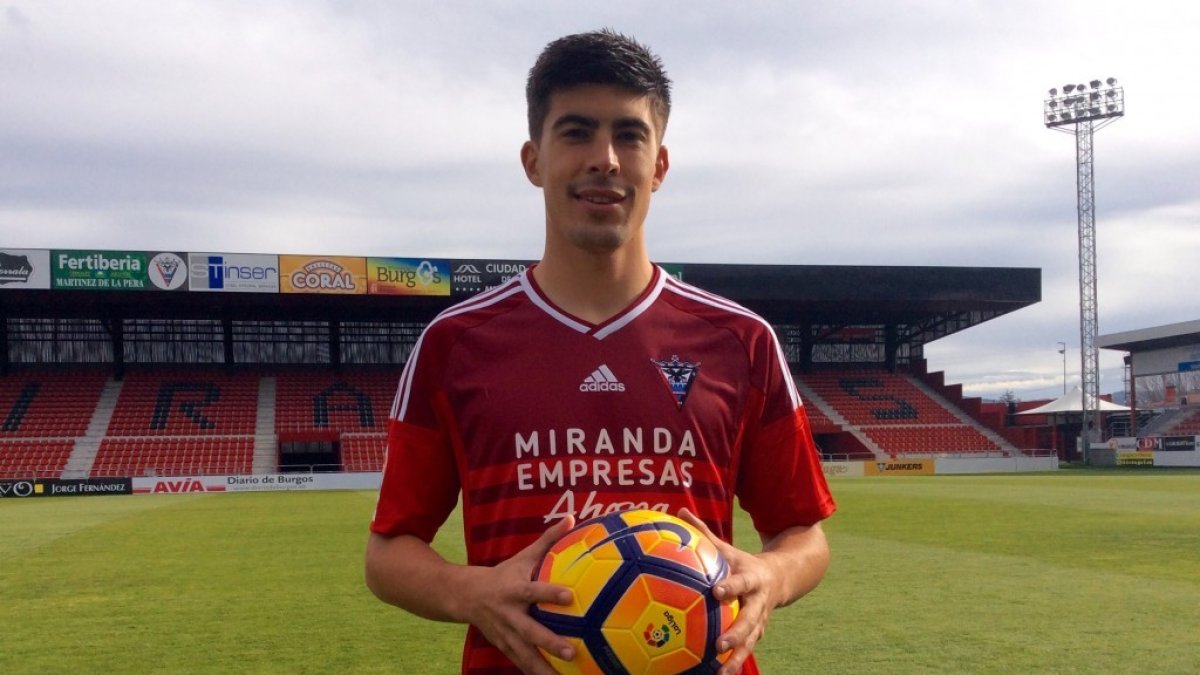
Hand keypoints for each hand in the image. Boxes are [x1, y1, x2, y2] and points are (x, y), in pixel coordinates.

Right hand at [456, 515, 577, 673]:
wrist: (464, 596)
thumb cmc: (503, 574)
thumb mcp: (522, 556)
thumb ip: (549, 539)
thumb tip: (573, 517)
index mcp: (515, 590)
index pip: (535, 591)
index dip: (551, 593)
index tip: (569, 596)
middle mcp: (509, 615)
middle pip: (531, 631)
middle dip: (550, 643)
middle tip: (572, 652)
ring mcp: (505, 634)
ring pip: (525, 655)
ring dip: (543, 668)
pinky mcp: (504, 647)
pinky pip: (521, 663)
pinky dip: (535, 673)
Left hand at [678, 508, 779, 674]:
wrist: (780, 578)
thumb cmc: (742, 562)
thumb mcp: (728, 547)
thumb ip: (704, 533)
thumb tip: (679, 511)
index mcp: (751, 578)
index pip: (741, 582)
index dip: (731, 587)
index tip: (716, 592)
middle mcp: (758, 602)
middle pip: (749, 619)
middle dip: (736, 632)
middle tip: (719, 643)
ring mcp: (759, 621)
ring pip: (750, 642)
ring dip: (737, 657)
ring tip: (721, 672)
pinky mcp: (757, 634)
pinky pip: (746, 651)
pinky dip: (735, 664)